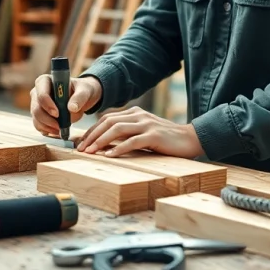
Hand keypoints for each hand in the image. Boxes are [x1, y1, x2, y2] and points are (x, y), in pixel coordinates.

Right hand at [30, 74, 101, 136]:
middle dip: (48, 120)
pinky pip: (39, 125)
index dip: (48, 105)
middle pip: (36, 109)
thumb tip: (71, 108)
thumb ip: (80, 97)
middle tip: (61, 126)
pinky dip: (48, 130)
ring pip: (36, 119)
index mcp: (45, 81)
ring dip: (48, 127)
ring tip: (61, 129)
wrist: (82, 97)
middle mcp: (37, 92)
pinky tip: (57, 131)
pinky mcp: (39, 115)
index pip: (41, 94)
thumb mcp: (85, 90)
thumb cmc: (82, 89)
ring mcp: (36, 104)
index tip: (58, 114)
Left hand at [76, 106, 204, 158]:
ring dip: (101, 141)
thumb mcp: (143, 132)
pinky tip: (109, 156)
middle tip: (80, 149)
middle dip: (91, 135)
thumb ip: (128, 133)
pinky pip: (132, 141)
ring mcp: (146, 124)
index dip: (91, 130)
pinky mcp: (154, 135)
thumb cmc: (165, 139)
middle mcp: (138, 115)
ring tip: (90, 152)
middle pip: (108, 122)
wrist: (190, 139)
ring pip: (117, 129)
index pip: (106, 118)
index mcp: (134, 113)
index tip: (80, 142)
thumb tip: (105, 143)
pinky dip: (119, 148)